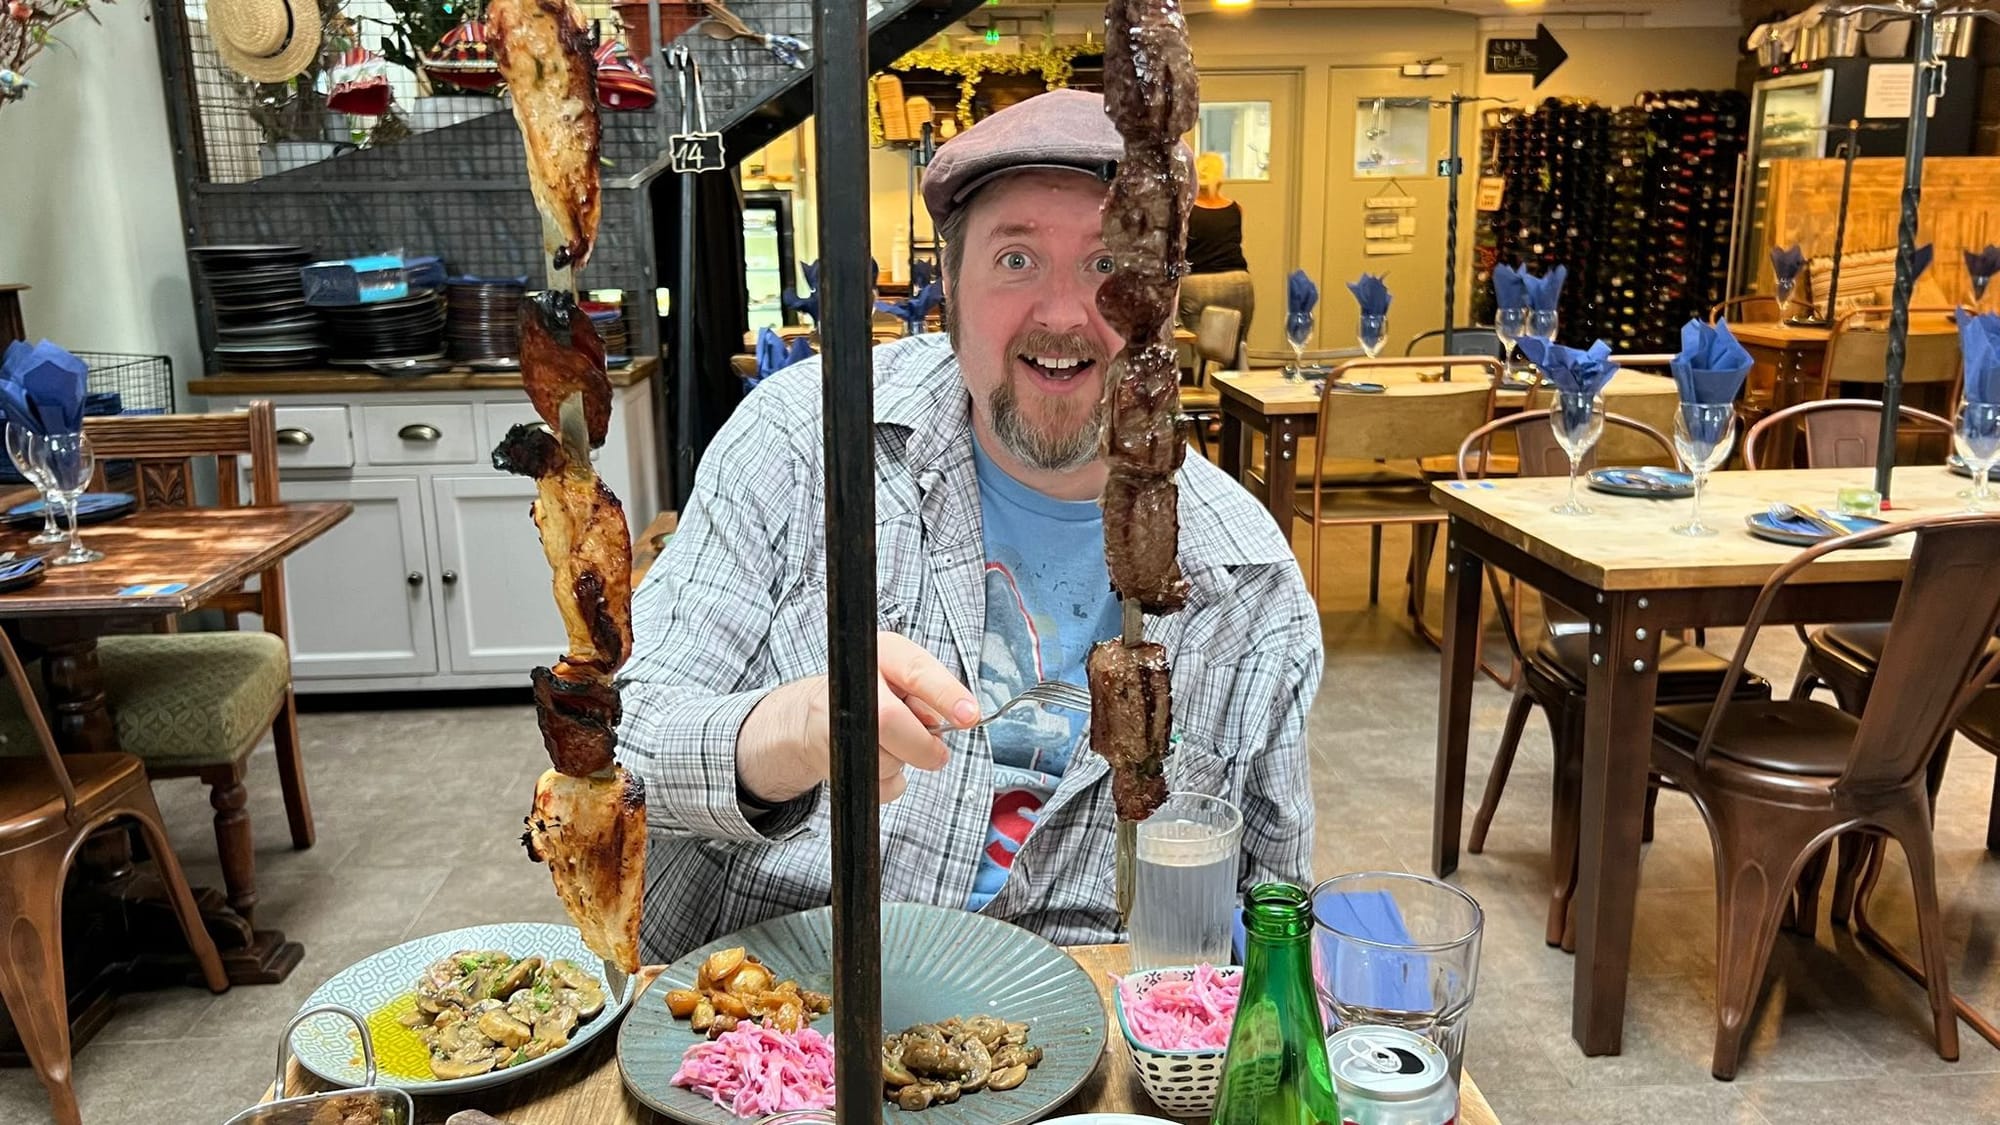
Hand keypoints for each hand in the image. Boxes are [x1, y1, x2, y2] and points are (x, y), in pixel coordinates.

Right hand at [738, 632, 977, 804]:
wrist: (813, 719)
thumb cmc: (874, 695)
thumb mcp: (904, 678)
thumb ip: (931, 695)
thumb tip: (956, 720)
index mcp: (883, 653)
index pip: (915, 671)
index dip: (945, 695)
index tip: (969, 716)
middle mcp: (853, 682)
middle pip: (890, 720)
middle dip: (923, 746)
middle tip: (938, 754)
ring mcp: (835, 722)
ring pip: (884, 758)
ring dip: (901, 762)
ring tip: (891, 745)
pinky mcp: (831, 758)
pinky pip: (877, 785)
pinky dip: (889, 783)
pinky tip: (877, 762)